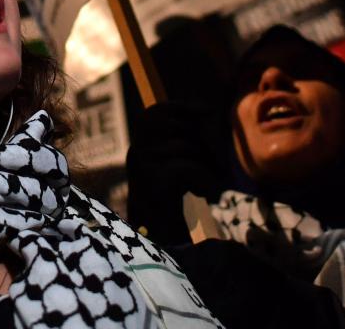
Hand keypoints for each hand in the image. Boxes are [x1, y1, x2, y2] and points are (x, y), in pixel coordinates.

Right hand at [126, 101, 226, 244]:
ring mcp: (141, 166)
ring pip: (182, 146)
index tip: (208, 110)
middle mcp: (135, 152)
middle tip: (212, 164)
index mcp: (140, 145)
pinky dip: (203, 178)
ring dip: (204, 164)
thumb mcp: (179, 163)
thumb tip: (208, 109)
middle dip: (199, 141)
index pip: (155, 112)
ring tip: (209, 183)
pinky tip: (206, 194)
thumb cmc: (176, 200)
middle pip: (173, 126)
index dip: (181, 107)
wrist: (163, 241)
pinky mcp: (152, 182)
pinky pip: (185, 166)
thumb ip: (186, 139)